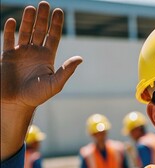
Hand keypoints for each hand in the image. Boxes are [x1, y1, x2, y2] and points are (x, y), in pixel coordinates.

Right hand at [1, 1, 81, 159]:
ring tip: (31, 8)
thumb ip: (66, 71)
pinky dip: (10, 30)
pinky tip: (13, 21)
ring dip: (28, 20)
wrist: (15, 103)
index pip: (53, 36)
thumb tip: (80, 58)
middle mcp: (35, 52)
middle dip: (42, 18)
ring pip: (25, 32)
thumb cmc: (37, 96)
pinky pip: (8, 40)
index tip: (59, 11)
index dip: (56, 24)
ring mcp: (21, 53)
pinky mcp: (7, 56)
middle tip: (44, 3)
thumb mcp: (55, 84)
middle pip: (40, 30)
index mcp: (48, 58)